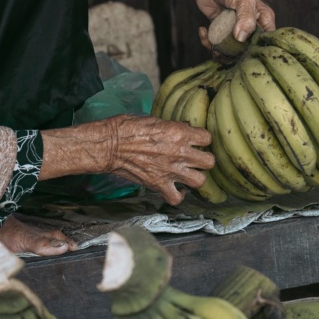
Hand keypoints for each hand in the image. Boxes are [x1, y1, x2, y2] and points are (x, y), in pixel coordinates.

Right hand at [42, 116, 212, 204]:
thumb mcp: (154, 119)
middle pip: (209, 162)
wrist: (109, 145)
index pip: (207, 138)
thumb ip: (173, 127)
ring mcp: (170, 171)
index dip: (202, 140)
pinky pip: (177, 198)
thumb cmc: (127, 128)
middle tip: (195, 159)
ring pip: (200, 181)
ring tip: (188, 174)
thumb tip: (184, 129)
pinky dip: (178, 196)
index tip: (196, 141)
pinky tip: (176, 189)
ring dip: (195, 178)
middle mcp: (179, 153)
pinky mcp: (158, 185)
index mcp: (179, 133)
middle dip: (203, 160)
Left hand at [187, 0, 276, 47]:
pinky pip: (217, 46)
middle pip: (248, 50)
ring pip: (231, 52)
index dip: (257, 49)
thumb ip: (246, 18)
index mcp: (263, 19)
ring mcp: (236, 32)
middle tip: (220, 44)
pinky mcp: (221, 33)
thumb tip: (242, 38)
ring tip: (209, 37)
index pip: (267, 41)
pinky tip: (203, 29)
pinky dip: (207, 42)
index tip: (242, 48)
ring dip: (217, 49)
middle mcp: (252, 27)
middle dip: (232, 52)